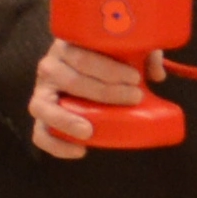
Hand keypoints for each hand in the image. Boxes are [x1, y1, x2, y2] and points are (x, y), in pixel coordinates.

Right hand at [25, 37, 150, 159]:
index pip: (82, 56)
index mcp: (66, 46)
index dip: (109, 69)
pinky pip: (40, 134)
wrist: (80, 71)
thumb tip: (156, 75)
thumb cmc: (104, 60)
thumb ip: (143, 54)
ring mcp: (41, 93)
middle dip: (105, 92)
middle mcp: (49, 67)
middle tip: (134, 97)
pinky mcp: (42, 116)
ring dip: (67, 120)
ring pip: (45, 107)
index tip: (136, 78)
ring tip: (89, 132)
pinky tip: (80, 151)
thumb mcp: (123, 51)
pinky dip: (56, 146)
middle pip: (71, 81)